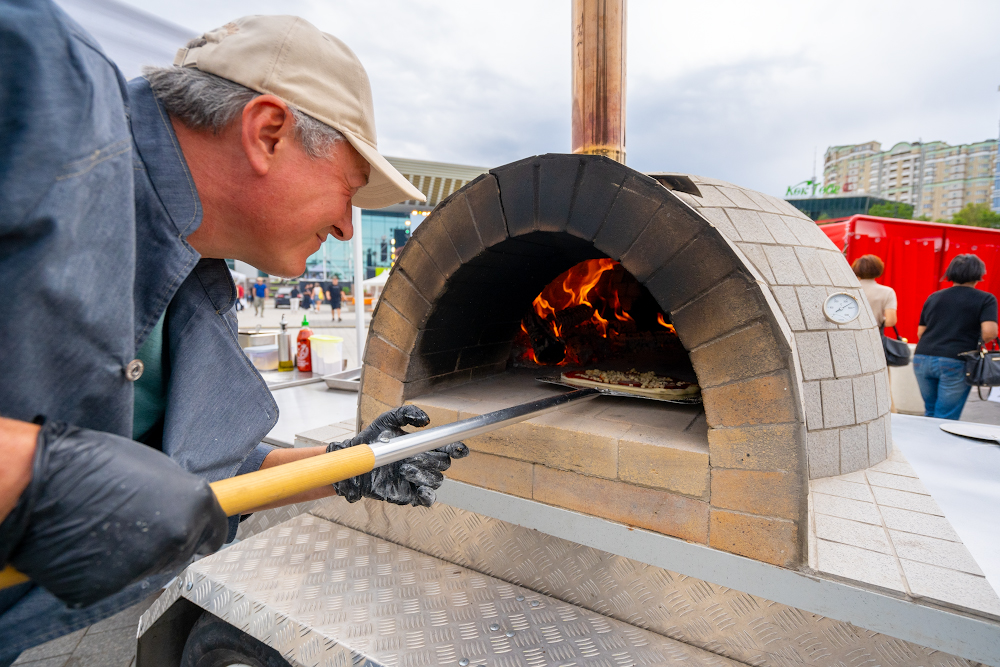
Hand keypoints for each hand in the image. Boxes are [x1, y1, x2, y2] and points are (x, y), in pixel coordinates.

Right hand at [0, 421, 227, 607]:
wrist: (40, 483)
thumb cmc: (93, 463)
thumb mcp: (153, 468)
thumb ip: (177, 495)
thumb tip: (185, 508)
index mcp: (196, 503)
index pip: (216, 532)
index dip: (205, 533)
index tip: (198, 536)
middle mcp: (180, 535)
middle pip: (183, 550)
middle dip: (165, 541)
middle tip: (136, 524)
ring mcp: (148, 564)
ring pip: (149, 566)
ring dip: (135, 554)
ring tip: (105, 526)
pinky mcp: (113, 587)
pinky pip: (115, 580)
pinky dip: (103, 569)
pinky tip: (86, 544)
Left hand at [327, 405, 467, 506]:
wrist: (355, 461)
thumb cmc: (372, 439)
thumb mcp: (387, 420)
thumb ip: (407, 414)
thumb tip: (426, 420)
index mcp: (424, 447)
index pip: (449, 449)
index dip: (458, 449)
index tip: (458, 448)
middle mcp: (424, 464)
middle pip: (444, 464)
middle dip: (432, 459)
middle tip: (413, 456)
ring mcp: (417, 480)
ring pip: (437, 481)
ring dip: (424, 474)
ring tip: (404, 468)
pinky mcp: (408, 495)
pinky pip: (427, 499)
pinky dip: (427, 496)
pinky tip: (420, 490)